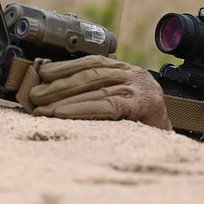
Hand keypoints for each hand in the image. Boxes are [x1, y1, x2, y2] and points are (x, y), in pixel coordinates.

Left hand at [17, 55, 171, 130]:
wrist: (169, 142)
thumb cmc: (142, 124)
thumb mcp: (122, 100)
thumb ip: (100, 91)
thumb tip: (58, 91)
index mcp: (129, 71)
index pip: (93, 61)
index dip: (66, 65)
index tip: (43, 71)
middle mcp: (135, 76)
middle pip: (90, 74)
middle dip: (59, 83)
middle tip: (35, 93)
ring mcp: (139, 89)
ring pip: (94, 88)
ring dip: (64, 98)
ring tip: (41, 107)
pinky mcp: (141, 106)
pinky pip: (105, 106)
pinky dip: (80, 109)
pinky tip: (61, 114)